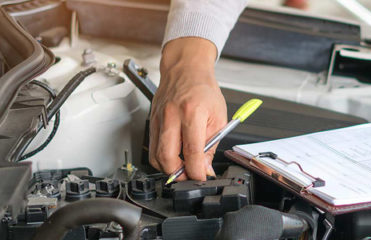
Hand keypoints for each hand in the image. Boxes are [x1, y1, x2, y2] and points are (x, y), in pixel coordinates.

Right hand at [150, 37, 227, 180]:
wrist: (185, 69)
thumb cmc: (203, 89)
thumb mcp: (218, 116)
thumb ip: (212, 145)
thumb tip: (206, 168)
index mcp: (192, 112)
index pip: (191, 150)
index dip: (196, 170)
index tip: (201, 177)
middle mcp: (171, 116)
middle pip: (167, 157)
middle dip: (178, 174)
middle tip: (189, 176)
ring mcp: (158, 119)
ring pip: (155, 155)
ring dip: (168, 168)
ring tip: (182, 168)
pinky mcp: (151, 121)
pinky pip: (153, 147)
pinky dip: (162, 157)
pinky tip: (173, 156)